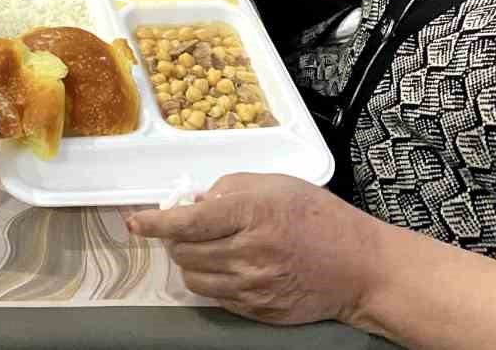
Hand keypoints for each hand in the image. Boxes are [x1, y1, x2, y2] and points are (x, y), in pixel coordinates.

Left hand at [126, 173, 379, 326]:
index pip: (189, 221)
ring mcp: (254, 287)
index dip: (156, 222)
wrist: (360, 267)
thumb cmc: (319, 217)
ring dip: (190, 262)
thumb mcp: (276, 184)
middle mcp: (249, 253)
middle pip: (184, 252)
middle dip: (177, 239)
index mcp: (253, 214)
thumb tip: (194, 200)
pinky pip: (215, 297)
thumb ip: (230, 187)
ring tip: (210, 248)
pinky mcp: (258, 311)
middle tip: (188, 228)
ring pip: (194, 278)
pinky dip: (211, 280)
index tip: (136, 222)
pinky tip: (229, 266)